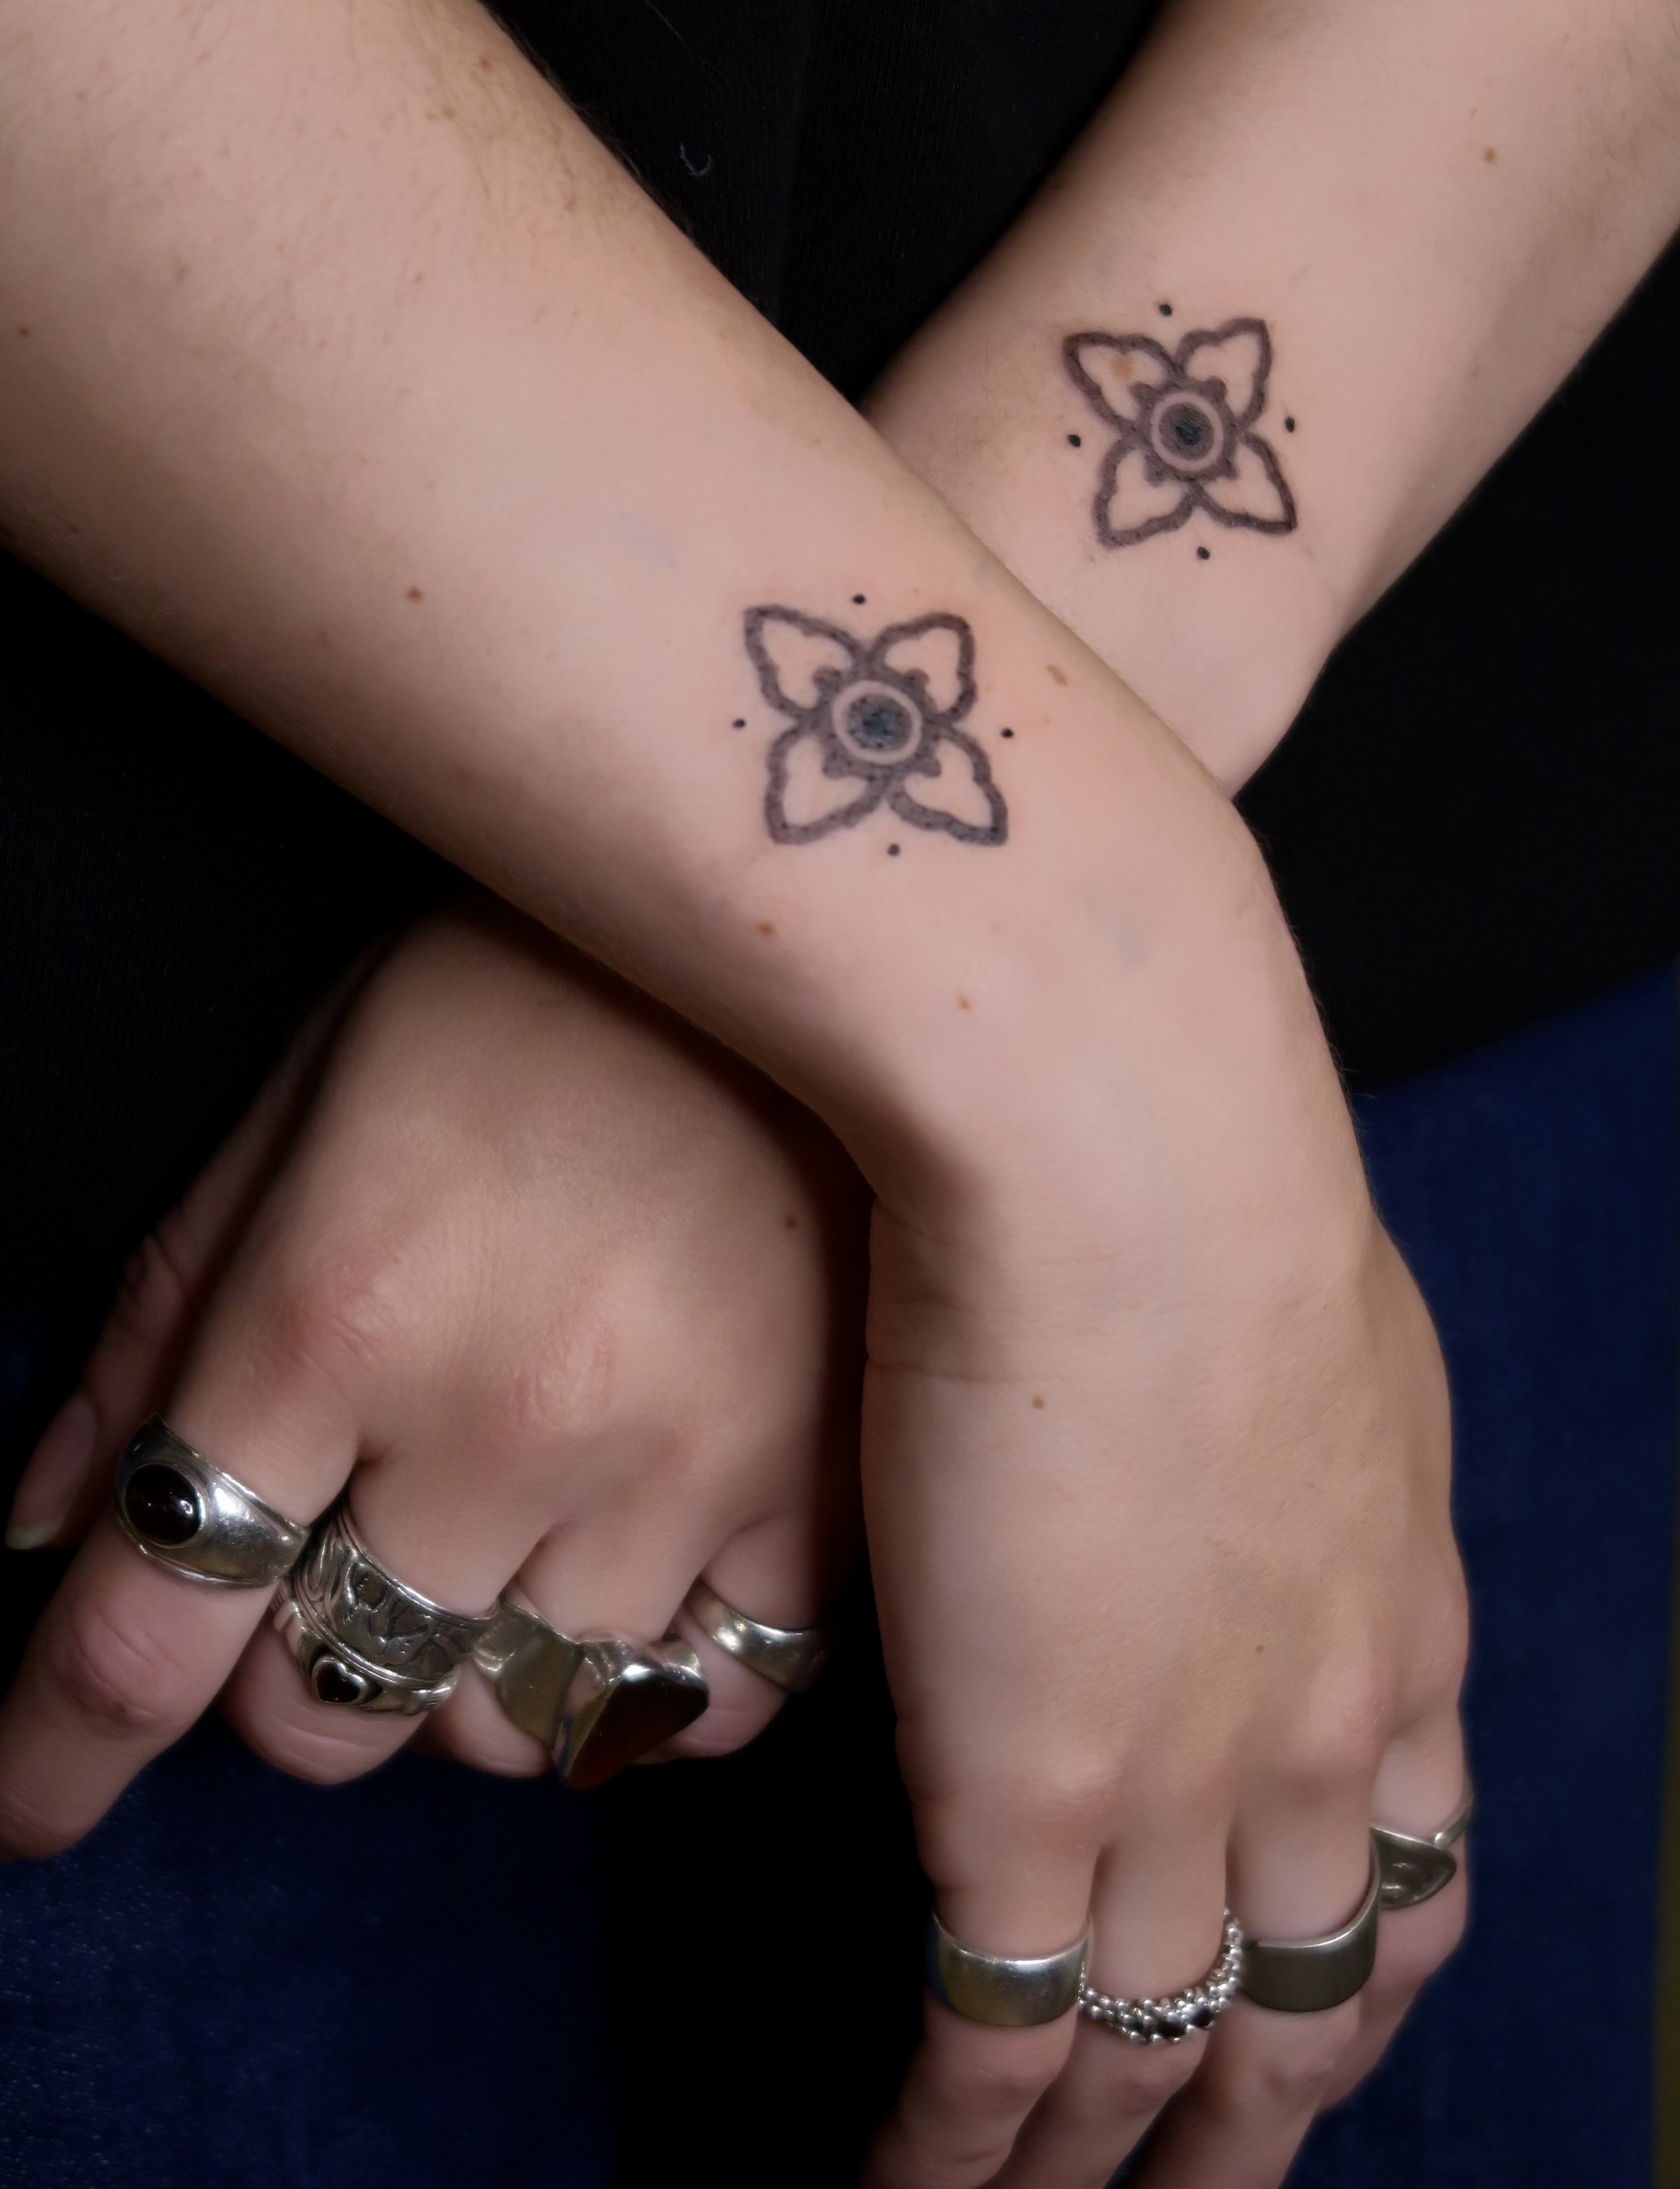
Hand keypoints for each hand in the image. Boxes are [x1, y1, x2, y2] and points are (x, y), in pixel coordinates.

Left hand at [0, 896, 863, 1838]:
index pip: (146, 1629)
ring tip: (505, 1535)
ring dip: (463, 1673)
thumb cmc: (525, 992)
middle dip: (290, 1669)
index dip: (50, 1757)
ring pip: (507, 1734)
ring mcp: (678, 1470)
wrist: (813, 905)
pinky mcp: (820, 1489)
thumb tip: (39, 1530)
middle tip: (341, 1554)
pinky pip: (706, 1713)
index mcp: (335, 1309)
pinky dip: (644, 1691)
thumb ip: (158, 1323)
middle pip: (324, 1713)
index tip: (22, 1816)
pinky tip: (633, 1574)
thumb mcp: (300, 1103)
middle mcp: (503, 1419)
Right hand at [837, 797, 1466, 2188]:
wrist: (1126, 1134)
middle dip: (1264, 2115)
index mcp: (1389, 1604)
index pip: (1413, 1857)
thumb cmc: (1190, 1153)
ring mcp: (1181, 1782)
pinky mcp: (1026, 1796)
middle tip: (1215, 2182)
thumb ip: (1272, 1408)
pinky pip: (998, 2044)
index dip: (1366, 1962)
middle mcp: (1316, 1727)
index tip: (1322, 2005)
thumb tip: (1207, 1434)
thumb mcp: (1290, 1295)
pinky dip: (960, 2153)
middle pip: (1316, 1996)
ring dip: (1113, 2166)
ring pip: (1163, 2053)